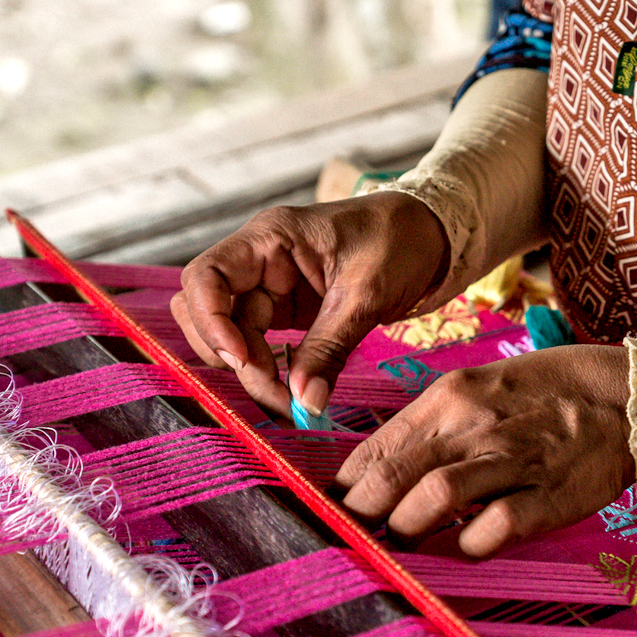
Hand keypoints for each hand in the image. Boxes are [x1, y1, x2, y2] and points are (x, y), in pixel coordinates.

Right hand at [172, 192, 447, 416]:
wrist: (431, 235)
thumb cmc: (399, 240)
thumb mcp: (366, 293)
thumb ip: (330, 347)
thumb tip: (304, 401)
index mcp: (269, 238)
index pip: (205, 277)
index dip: (211, 322)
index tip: (241, 360)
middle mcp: (259, 261)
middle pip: (209, 312)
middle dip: (232, 356)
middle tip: (278, 392)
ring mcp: (270, 287)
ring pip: (232, 335)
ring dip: (251, 370)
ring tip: (292, 398)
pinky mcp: (288, 311)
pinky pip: (261, 344)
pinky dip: (272, 370)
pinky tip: (298, 390)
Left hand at [335, 345, 633, 556]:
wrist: (628, 396)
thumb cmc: (549, 392)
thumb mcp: (481, 387)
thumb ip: (433, 425)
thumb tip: (381, 468)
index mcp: (450, 396)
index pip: (375, 447)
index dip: (345, 486)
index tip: (337, 508)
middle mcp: (473, 425)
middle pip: (391, 475)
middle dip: (363, 515)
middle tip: (360, 534)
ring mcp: (511, 460)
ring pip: (433, 497)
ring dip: (407, 529)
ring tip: (406, 539)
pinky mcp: (548, 496)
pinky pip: (493, 528)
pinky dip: (469, 544)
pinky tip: (466, 545)